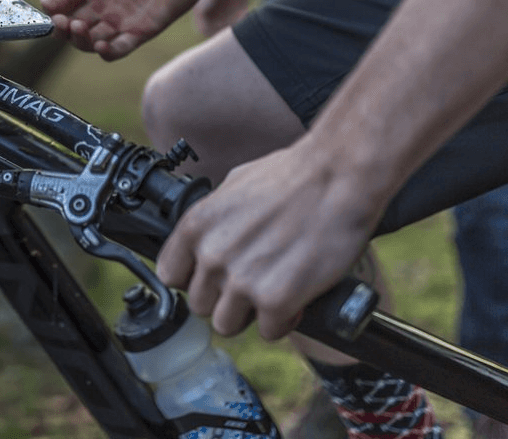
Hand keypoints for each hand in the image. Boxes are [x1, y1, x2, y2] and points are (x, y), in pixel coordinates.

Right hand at [41, 0, 219, 59]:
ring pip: (92, 41)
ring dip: (80, 41)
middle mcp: (106, 2)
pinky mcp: (145, 28)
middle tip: (61, 21)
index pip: (65, 2)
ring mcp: (124, 18)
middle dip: (62, 27)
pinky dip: (107, 52)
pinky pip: (120, 49)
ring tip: (78, 27)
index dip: (53, 7)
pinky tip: (100, 44)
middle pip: (74, 26)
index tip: (48, 4)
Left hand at [156, 140, 385, 339]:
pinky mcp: (276, 300)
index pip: (170, 274)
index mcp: (197, 225)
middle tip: (251, 283)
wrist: (338, 177)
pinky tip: (296, 296)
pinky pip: (268, 331)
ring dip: (249, 314)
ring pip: (226, 325)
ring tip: (272, 292)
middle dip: (224, 297)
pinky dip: (284, 320)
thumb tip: (209, 236)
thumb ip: (214, 218)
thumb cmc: (294, 175)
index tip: (210, 278)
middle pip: (199, 304)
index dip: (193, 279)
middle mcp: (212, 255)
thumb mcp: (235, 185)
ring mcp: (242, 281)